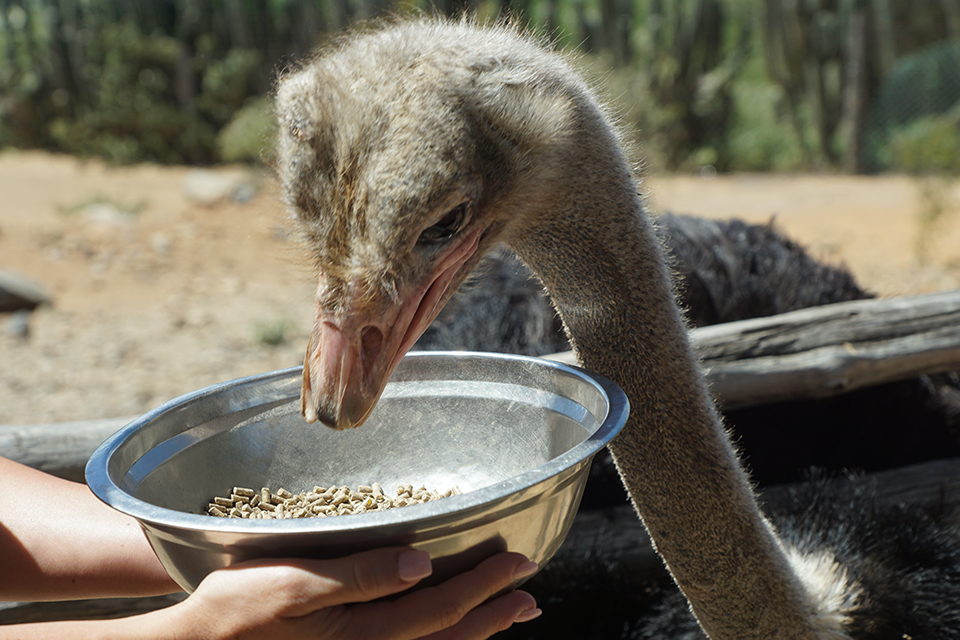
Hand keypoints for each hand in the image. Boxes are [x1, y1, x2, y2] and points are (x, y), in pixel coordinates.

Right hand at [167, 547, 540, 639]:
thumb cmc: (237, 609)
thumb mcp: (294, 585)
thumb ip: (359, 576)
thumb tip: (422, 566)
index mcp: (363, 635)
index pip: (440, 610)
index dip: (483, 587)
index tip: (519, 565)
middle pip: (447, 636)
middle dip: (493, 611)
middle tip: (531, 591)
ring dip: (476, 629)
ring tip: (510, 613)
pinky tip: (451, 629)